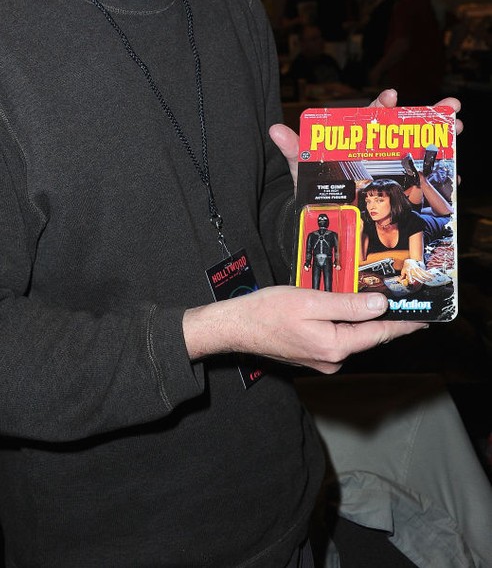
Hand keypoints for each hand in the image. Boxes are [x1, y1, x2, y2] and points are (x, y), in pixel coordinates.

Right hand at [183, 286, 425, 373]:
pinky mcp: (313, 356)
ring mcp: (322, 361)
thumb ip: (347, 304)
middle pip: (368, 337)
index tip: (423, 319)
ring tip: (377, 303)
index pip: (379, 334)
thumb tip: (379, 304)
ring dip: (363, 321)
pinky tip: (346, 312)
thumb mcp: (310, 300)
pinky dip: (346, 326)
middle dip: (385, 321)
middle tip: (404, 305)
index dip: (403, 324)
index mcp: (335, 345)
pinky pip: (338, 339)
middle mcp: (332, 359)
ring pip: (353, 337)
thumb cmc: (267, 311)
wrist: (237, 327)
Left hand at [269, 89, 462, 191]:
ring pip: (421, 150)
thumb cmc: (312, 184)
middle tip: (451, 107)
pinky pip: (423, 181)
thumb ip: (294, 149)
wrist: (321, 214)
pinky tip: (453, 175)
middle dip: (431, 115)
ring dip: (443, 139)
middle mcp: (379, 148)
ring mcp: (393, 167)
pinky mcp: (401, 188)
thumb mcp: (302, 166)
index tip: (392, 96)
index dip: (383, 104)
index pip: (372, 115)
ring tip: (458, 132)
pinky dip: (439, 177)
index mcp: (357, 137)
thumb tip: (274, 130)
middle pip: (407, 128)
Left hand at [398, 258, 434, 285]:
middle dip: (420, 278)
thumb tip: (400, 280)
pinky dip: (428, 274)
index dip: (410, 279)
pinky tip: (432, 276)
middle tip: (423, 281)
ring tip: (430, 279)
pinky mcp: (420, 268)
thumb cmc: (406, 268)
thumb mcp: (403, 272)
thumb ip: (402, 277)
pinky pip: (425, 271)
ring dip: (426, 276)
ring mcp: (417, 269)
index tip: (412, 282)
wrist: (409, 261)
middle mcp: (413, 270)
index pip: (409, 275)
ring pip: (422, 273)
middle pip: (417, 274)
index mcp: (408, 271)